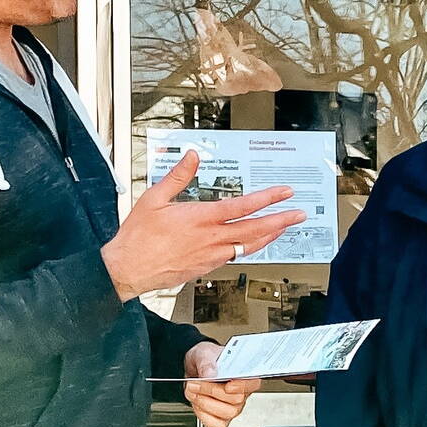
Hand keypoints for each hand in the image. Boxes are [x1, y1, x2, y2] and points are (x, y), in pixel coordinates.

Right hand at [102, 150, 305, 299]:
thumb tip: (192, 156)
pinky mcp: (207, 267)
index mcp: (201, 218)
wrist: (128, 269)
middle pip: (256, 229)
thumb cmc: (138, 237)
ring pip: (249, 245)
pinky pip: (236, 256)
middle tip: (299, 214)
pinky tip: (254, 243)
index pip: (243, 206)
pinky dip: (250, 247)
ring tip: (284, 228)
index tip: (284, 192)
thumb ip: (177, 176)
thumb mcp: (154, 198)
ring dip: (270, 235)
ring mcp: (211, 255)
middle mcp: (211, 238)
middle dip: (281, 220)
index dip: (268, 198)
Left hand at [182, 342, 261, 426]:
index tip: (228, 385)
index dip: (241, 387)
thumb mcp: (204, 353)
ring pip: (226, 413)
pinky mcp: (221, 418)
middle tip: (195, 383)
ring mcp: (233, 407)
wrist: (193, 370)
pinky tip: (196, 402)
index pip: (252, 384)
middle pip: (235, 400)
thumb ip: (207, 362)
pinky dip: (202, 414)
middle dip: (211, 391)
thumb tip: (210, 374)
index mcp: (244, 374)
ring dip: (204, 402)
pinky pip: (216, 424)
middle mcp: (242, 393)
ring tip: (192, 391)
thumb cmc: (206, 360)